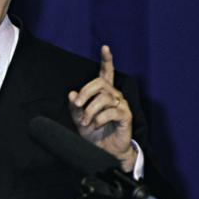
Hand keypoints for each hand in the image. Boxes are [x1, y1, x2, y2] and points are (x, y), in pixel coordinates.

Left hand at [68, 45, 136, 171]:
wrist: (103, 151)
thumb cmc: (93, 133)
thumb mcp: (78, 119)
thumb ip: (74, 106)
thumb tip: (71, 93)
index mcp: (104, 93)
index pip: (106, 73)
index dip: (106, 60)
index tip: (104, 47)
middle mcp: (114, 96)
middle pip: (100, 83)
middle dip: (85, 93)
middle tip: (77, 106)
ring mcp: (121, 105)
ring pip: (104, 98)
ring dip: (90, 111)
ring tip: (85, 122)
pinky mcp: (126, 116)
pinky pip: (111, 111)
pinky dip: (99, 119)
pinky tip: (95, 125)